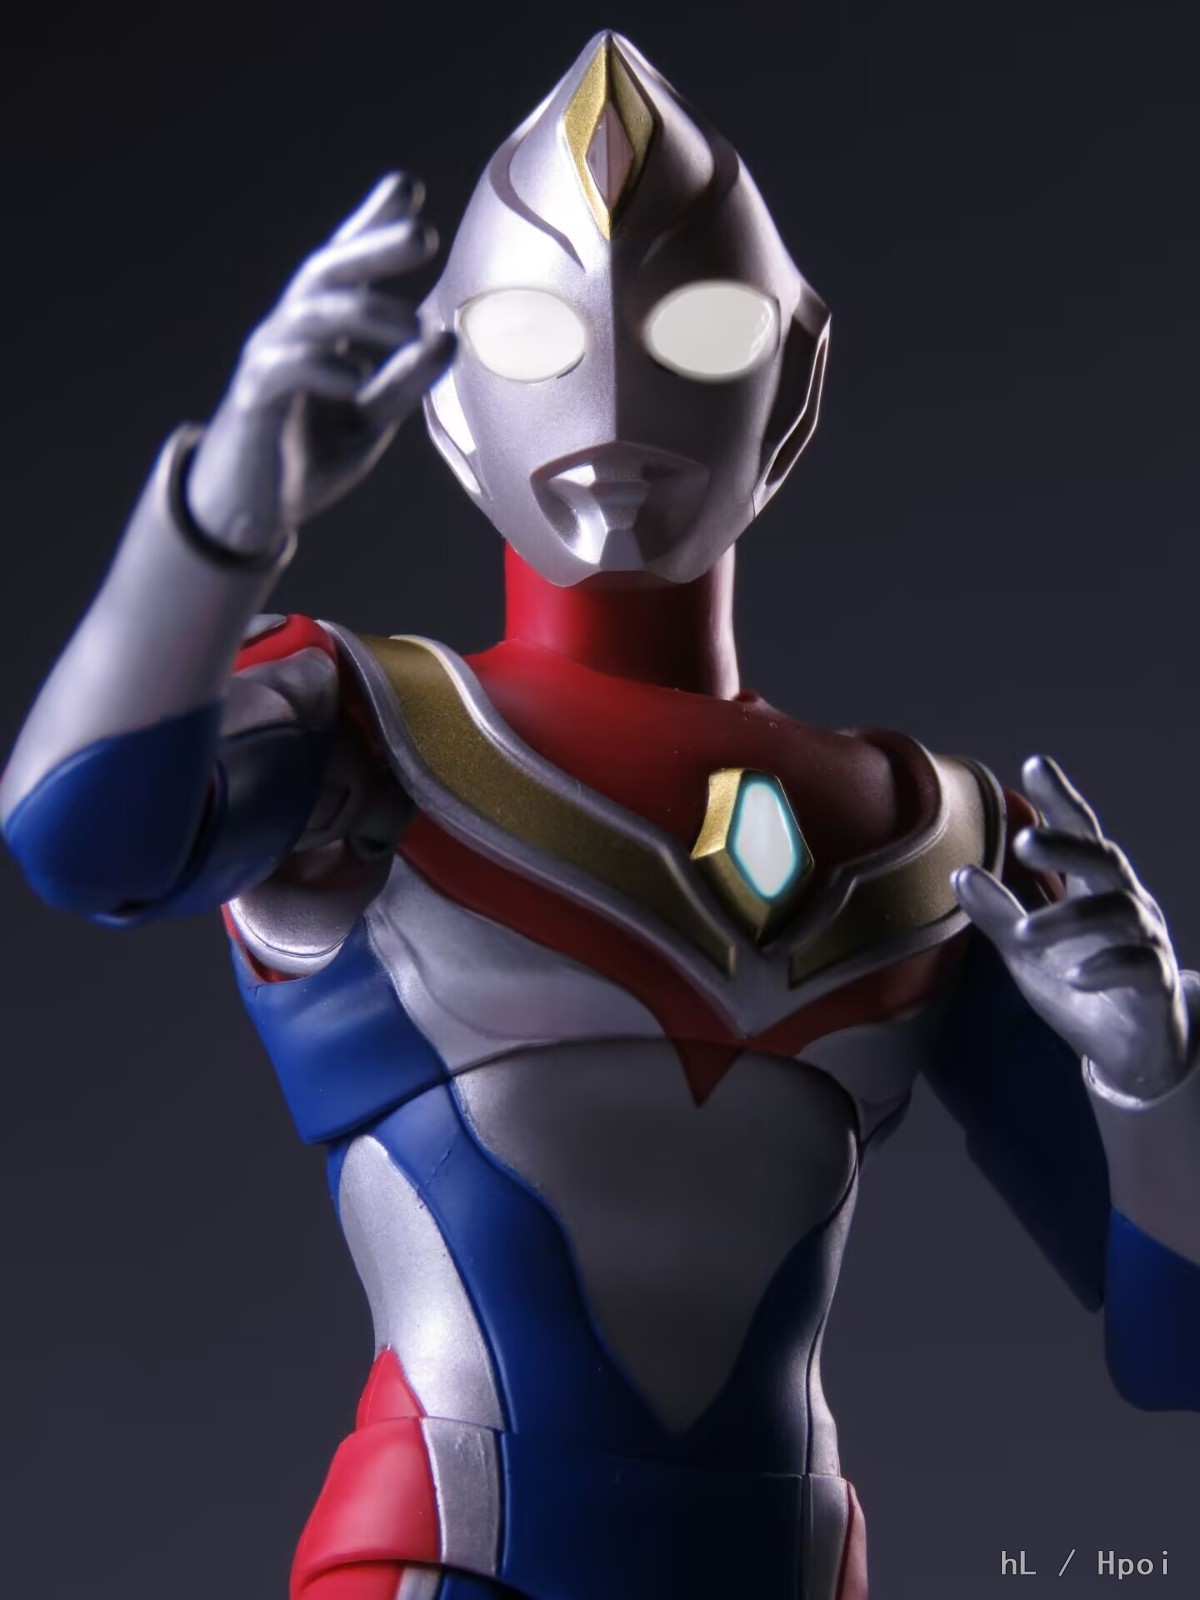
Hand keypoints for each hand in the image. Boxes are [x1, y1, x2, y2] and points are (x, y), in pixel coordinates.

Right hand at [187, 172, 455, 556]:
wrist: (254, 508)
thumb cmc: (311, 451)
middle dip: (372, 246)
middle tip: (422, 236)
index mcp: (321, 328)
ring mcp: (268, 360)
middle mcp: (291, 329)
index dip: (370, 224)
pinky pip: (284, 368)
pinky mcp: (255, 399)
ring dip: (367, 316)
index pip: (344, 264)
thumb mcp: (371, 416)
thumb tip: (448, 336)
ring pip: (310, 314)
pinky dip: (323, 368)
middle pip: (326, 271)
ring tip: (413, 327)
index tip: (407, 188)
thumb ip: (405, 379)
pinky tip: (356, 378)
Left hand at [952, 755, 1192, 1099]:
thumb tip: (958, 872)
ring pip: (1120, 911)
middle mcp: (1126, 904)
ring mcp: (1148, 941)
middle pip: (1105, 859)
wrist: (1129, 1050)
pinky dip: (1109, 967)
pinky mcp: (1159, 984)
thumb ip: (998, 913)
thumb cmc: (1076, 984)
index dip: (1061, 799)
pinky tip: (1078, 976)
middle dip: (1067, 846)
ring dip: (1070, 918)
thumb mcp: (1027, 951)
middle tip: (1023, 840)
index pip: (1081, 834)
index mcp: (1095, 888)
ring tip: (1025, 932)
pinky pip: (1143, 966)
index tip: (1035, 764)